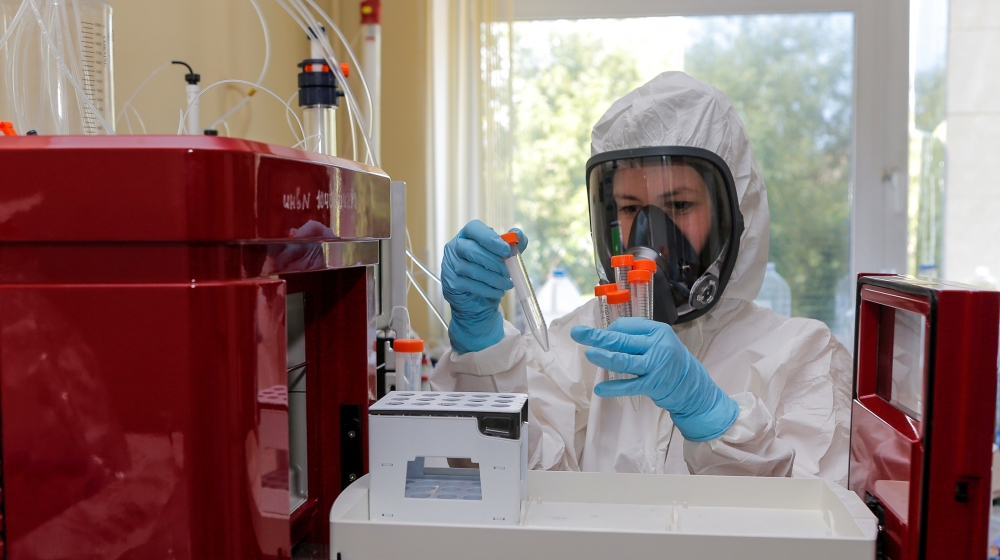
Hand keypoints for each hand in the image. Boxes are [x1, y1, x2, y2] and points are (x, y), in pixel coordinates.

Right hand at [442, 220, 526, 353]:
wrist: (479, 302)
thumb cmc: (492, 274)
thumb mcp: (507, 259)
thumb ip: (515, 245)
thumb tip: (518, 236)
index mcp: (469, 236)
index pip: (475, 229)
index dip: (489, 238)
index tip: (505, 248)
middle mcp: (455, 249)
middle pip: (472, 250)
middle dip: (493, 262)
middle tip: (509, 271)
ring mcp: (450, 267)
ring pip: (471, 270)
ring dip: (492, 278)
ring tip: (505, 284)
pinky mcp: (450, 285)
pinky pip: (470, 286)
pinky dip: (486, 290)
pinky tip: (495, 293)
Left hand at [570, 318, 738, 440]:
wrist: (693, 386)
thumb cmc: (670, 361)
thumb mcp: (659, 341)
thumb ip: (636, 336)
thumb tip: (606, 334)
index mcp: (657, 331)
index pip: (627, 325)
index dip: (610, 330)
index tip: (600, 336)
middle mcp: (657, 345)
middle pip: (621, 340)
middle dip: (597, 337)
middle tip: (578, 334)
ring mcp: (655, 366)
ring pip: (623, 360)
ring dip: (604, 357)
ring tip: (589, 354)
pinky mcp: (653, 385)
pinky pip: (629, 386)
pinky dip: (613, 387)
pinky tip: (599, 388)